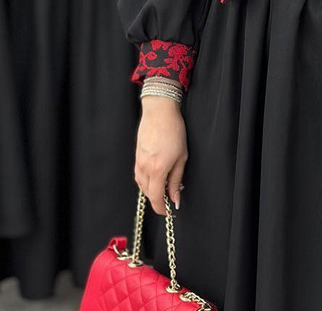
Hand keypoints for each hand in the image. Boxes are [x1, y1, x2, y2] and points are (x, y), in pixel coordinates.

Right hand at [135, 95, 187, 215]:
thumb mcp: (181, 157)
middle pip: (148, 193)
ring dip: (152, 190)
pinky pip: (139, 175)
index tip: (168, 211)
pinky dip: (146, 180)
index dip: (161, 208)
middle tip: (171, 195)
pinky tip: (155, 175)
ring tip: (165, 184)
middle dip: (158, 199)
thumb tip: (175, 198)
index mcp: (157, 169)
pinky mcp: (136, 156)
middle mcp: (144, 168)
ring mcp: (138, 162)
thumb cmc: (173, 131)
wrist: (159, 112)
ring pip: (142, 185)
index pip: (156, 198)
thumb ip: (176, 180)